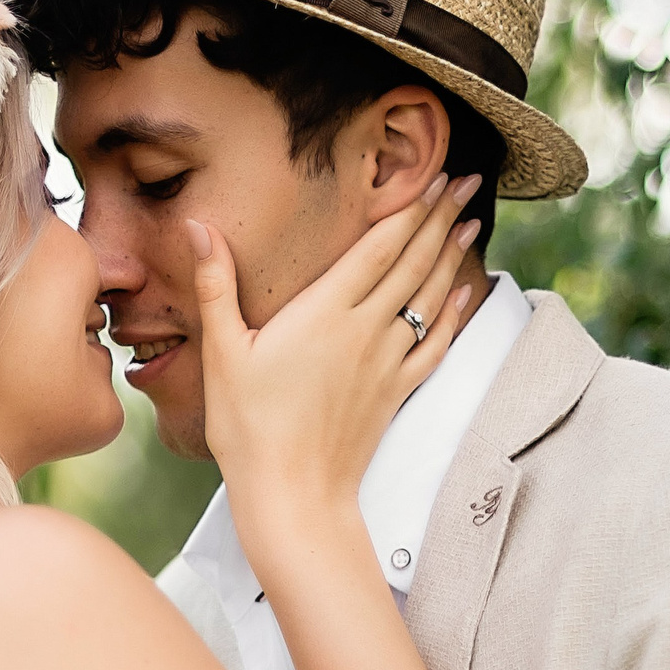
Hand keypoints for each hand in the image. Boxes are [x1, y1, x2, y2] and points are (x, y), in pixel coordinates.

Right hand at [187, 173, 480, 555]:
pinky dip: (451, 314)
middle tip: (466, 182)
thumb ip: (216, 283)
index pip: (379, 246)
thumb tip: (198, 226)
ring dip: (451, 255)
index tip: (435, 175)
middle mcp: (364, 330)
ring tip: (471, 221)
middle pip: (412, 262)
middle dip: (441, 217)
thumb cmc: (248, 426)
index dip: (410, 207)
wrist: (293, 495)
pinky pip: (432, 345)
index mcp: (324, 312)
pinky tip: (462, 292)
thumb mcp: (222, 351)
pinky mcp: (394, 393)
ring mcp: (385, 363)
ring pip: (428, 297)